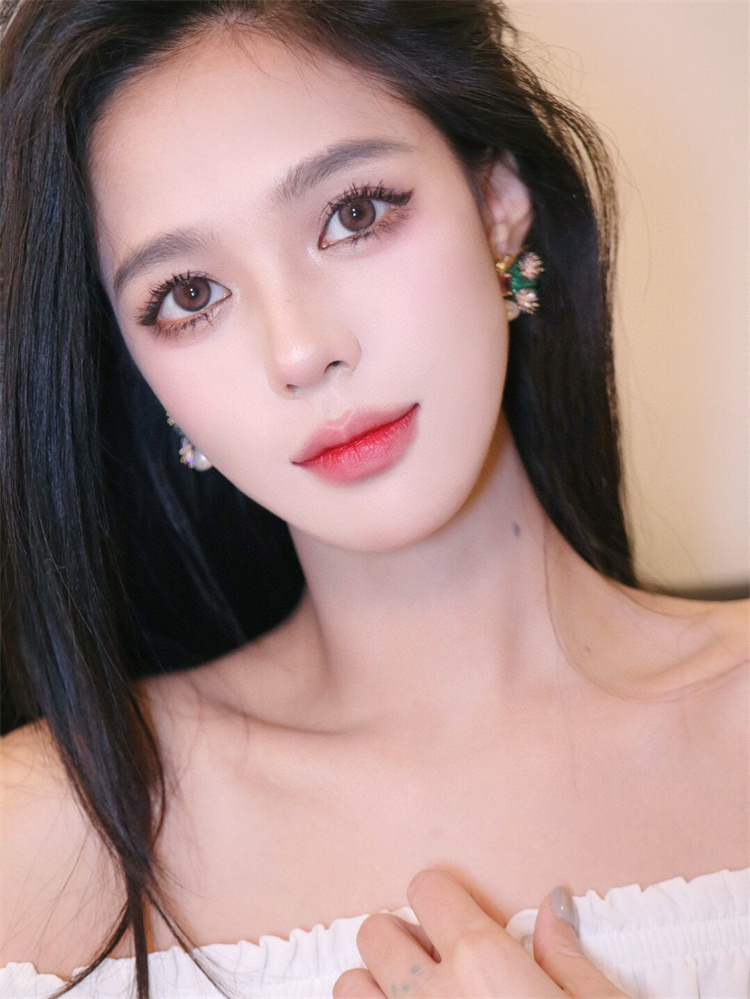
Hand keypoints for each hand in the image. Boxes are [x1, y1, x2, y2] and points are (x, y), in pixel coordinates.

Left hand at [333, 869, 627, 997]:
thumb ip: (566, 957)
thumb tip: (552, 906)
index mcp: (485, 964)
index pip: (427, 889)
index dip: (442, 899)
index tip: (455, 918)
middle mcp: (431, 997)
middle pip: (375, 933)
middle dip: (400, 941)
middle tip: (433, 966)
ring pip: (349, 988)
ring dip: (375, 991)